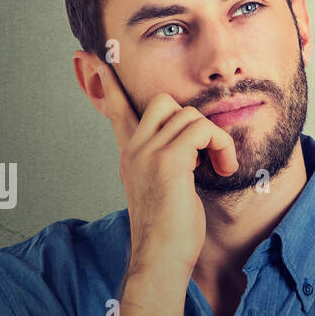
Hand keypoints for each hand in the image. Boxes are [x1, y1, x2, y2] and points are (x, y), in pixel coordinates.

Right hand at [98, 61, 238, 281]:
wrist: (162, 258)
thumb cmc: (171, 230)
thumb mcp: (166, 187)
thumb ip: (170, 161)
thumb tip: (191, 149)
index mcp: (130, 154)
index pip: (115, 108)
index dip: (106, 82)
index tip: (92, 56)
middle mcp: (133, 149)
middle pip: (163, 101)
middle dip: (193, 120)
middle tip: (208, 153)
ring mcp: (147, 153)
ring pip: (190, 115)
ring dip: (214, 139)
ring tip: (218, 167)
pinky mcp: (167, 160)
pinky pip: (204, 130)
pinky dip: (221, 147)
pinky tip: (222, 170)